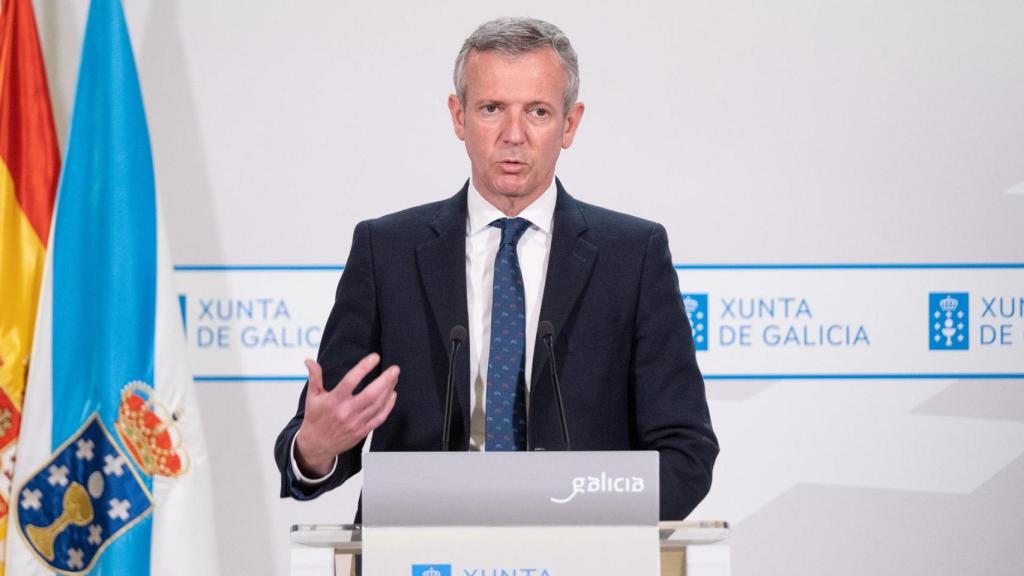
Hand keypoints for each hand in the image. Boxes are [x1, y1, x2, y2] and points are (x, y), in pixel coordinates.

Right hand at [294, 353, 398, 476]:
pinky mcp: (363, 431)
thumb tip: (309, 361)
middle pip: (371, 394)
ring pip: (378, 404)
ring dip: (388, 390)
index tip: (375, 357)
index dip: (364, 367)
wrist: (316, 445)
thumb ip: (314, 377)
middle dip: (385, 380)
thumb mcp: (312, 397)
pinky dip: (388, 406)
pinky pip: (379, 417)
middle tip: (395, 369)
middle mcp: (346, 412)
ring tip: (394, 377)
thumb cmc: (315, 418)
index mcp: (333, 401)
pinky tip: (392, 395)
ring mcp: (356, 422)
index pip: (351, 380)